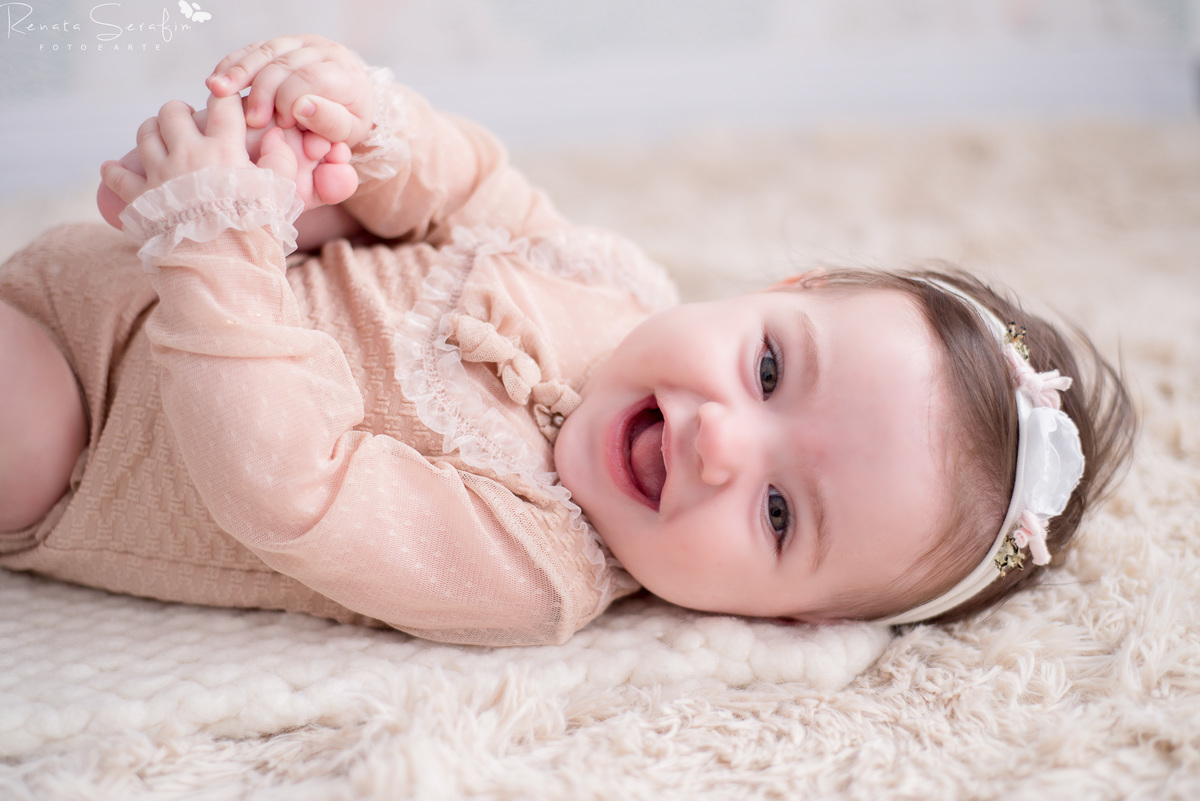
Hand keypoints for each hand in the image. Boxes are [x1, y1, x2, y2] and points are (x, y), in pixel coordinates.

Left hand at [98, 98, 357, 227]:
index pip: (222, 105)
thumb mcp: (279, 195)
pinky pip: (118, 176)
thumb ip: (281, 161)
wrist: (223, 270)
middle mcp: (187, 154)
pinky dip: (114, 171)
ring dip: (151, 130)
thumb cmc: (256, 234)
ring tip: (159, 137)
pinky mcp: (140, 198)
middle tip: (188, 121)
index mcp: (224, 150)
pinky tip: (113, 168)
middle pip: (172, 112)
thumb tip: (275, 134)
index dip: (224, 98)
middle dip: (180, 111)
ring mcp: (160, 175)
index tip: (225, 103)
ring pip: (145, 134)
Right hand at [206, 34, 373, 148]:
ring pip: (266, 52)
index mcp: (344, 72)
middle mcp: (323, 51)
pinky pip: (254, 50)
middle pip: (285, 65)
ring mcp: (301, 43)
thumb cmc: (347, 120)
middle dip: (264, 92)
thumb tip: (302, 108)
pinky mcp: (282, 44)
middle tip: (252, 120)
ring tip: (218, 92)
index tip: (283, 124)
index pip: (310, 78)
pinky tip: (216, 80)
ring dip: (239, 72)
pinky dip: (233, 64)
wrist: (349, 100)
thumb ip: (331, 122)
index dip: (291, 99)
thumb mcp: (350, 130)